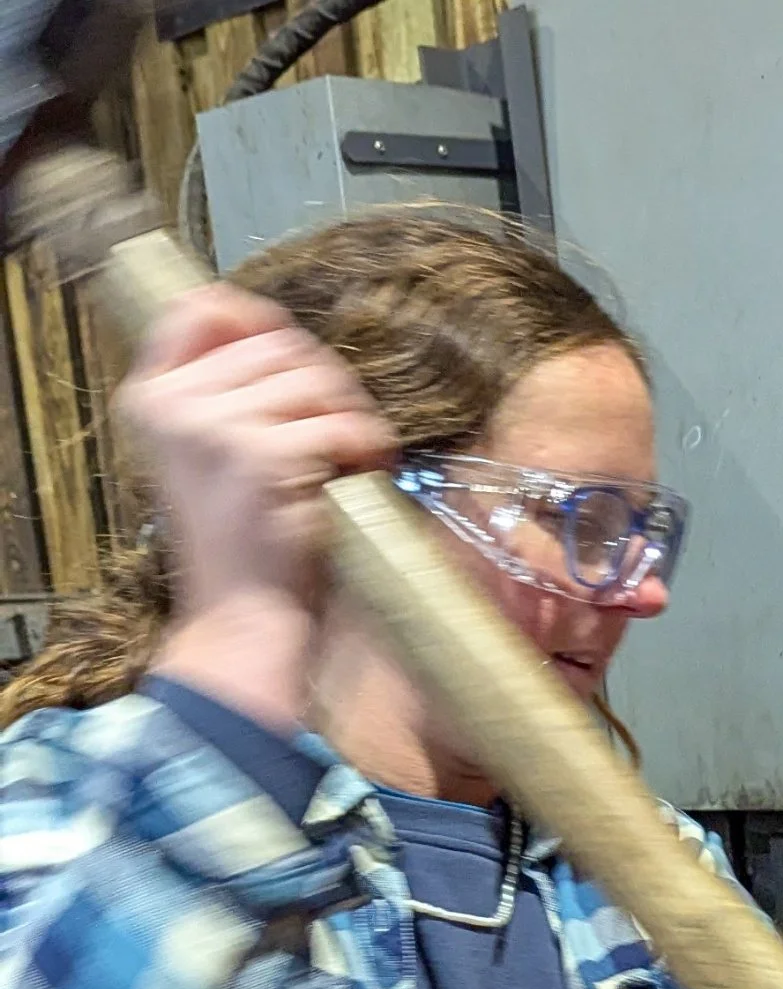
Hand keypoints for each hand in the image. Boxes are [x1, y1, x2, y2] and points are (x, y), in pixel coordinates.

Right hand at [124, 287, 394, 730]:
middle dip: (322, 379)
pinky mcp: (265, 456)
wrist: (241, 618)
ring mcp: (217, 428)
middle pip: (273, 343)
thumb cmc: (236, 546)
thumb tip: (274, 335)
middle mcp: (174, 406)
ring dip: (349, 411)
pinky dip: (366, 442)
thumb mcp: (204, 459)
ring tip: (355, 451)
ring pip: (312, 377)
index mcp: (150, 399)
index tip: (291, 347)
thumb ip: (221, 396)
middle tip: (341, 425)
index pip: (198, 310)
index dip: (253, 316)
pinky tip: (366, 467)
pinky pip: (337, 421)